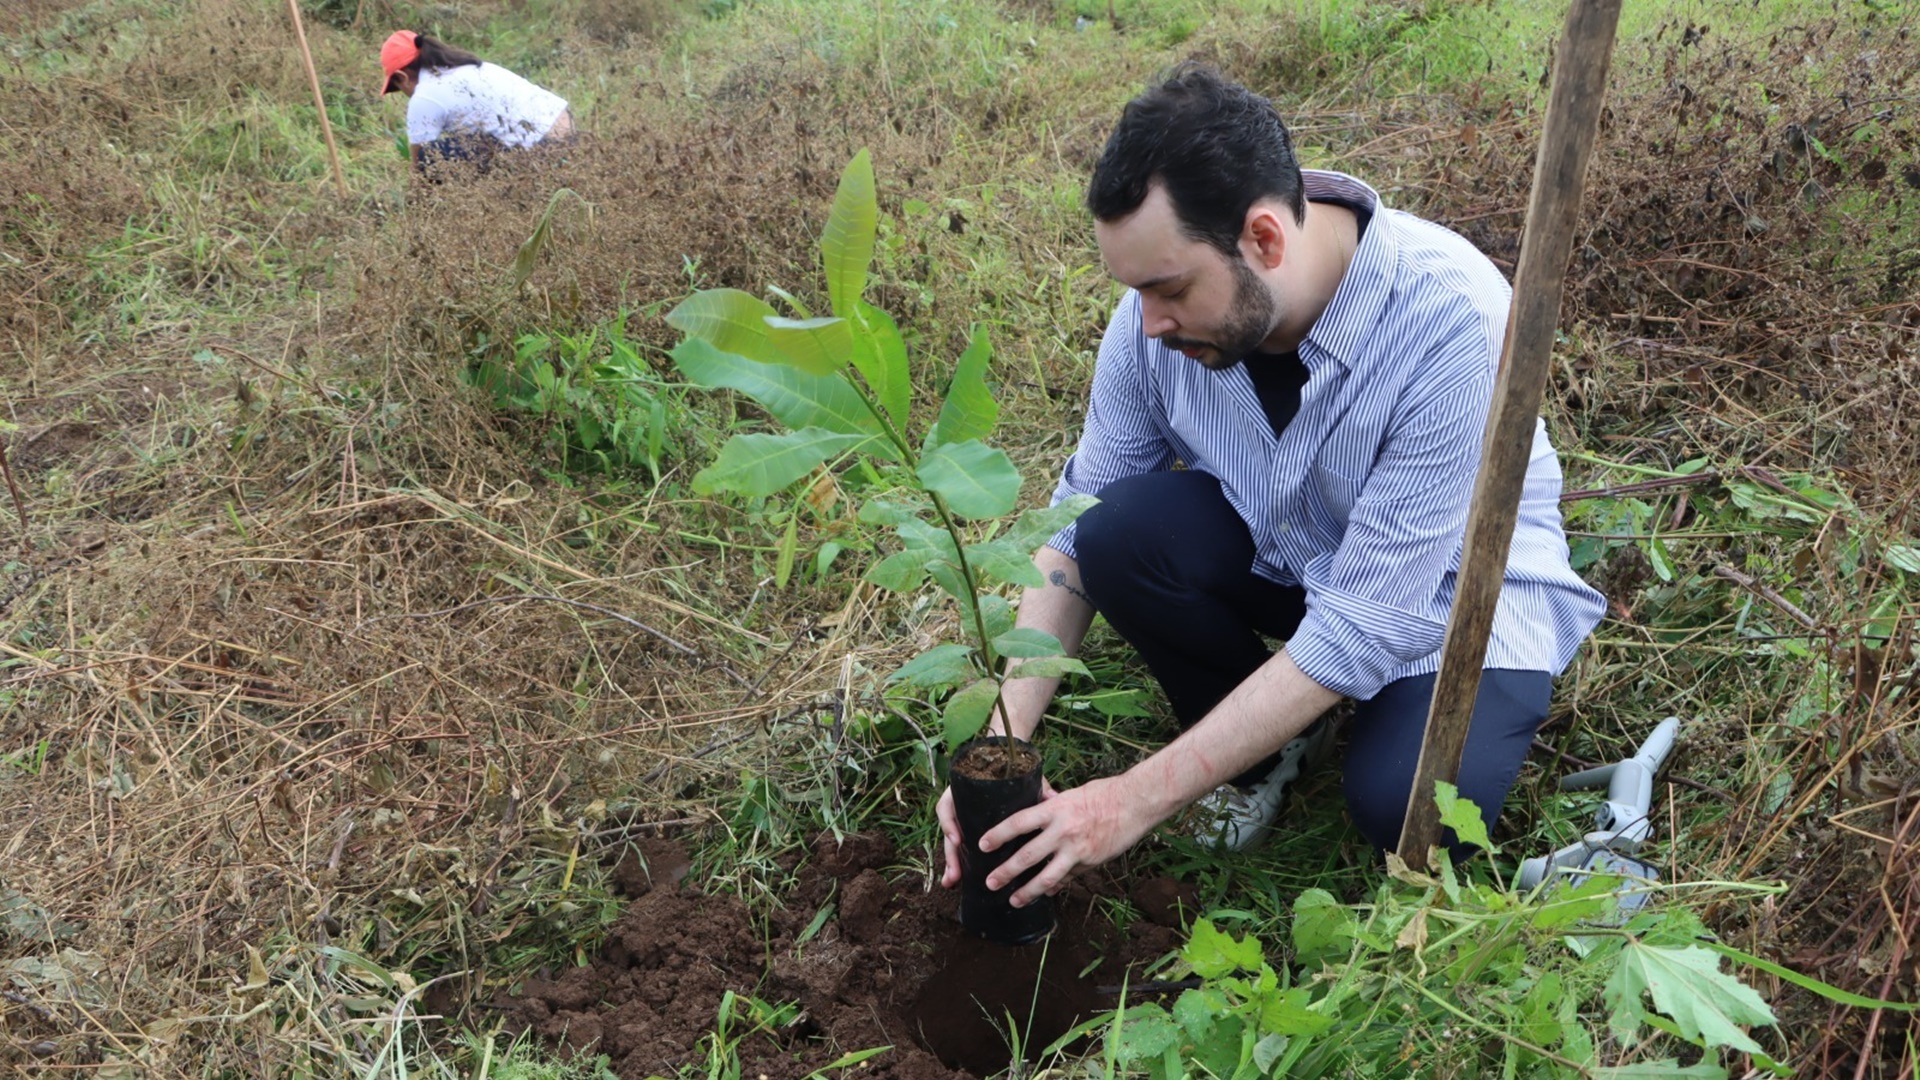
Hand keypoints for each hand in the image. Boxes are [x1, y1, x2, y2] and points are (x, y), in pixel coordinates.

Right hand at [936, 776, 1058, 889]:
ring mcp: (963, 820)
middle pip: (950, 831)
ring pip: (952, 843)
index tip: (958, 840)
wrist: (1008, 770)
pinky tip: (956, 881)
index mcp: (968, 790)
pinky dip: (958, 865)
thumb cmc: (1014, 776)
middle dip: (951, 854)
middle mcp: (961, 805)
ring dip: (952, 864)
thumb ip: (1034, 786)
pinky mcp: (969, 832)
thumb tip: (1052, 796)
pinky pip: (961, 848)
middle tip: (955, 874)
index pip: (949, 804)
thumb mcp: (1022, 778)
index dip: (949, 823)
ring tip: (952, 882)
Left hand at [976, 775, 1157, 907]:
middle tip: (990, 882)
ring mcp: (1078, 849)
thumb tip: (1036, 819)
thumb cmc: (1104, 793)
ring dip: (1028, 891)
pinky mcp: (1091, 862)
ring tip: (1014, 900)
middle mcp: (1063, 830)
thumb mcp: (1072, 796)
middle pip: (1027, 855)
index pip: (1018, 822)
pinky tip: (1046, 893)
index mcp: (1055, 809)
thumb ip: (1052, 810)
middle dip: (1006, 872)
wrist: (1136, 802)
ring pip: (1047, 877)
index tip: (982, 845)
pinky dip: (1055, 886)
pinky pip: (1068, 877)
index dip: (998, 835)